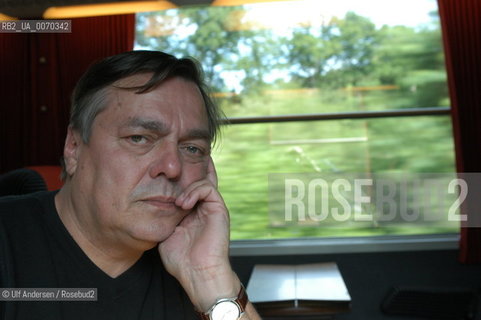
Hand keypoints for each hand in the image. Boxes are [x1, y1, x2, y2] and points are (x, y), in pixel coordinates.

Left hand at [158, 157, 237, 310]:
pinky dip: (195, 191)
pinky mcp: (219, 209)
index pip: (189, 188)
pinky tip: (184, 203)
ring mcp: (212, 208)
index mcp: (192, 213)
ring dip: (187, 187)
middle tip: (176, 159)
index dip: (180, 176)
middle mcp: (204, 208)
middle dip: (189, 167)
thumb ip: (164, 218)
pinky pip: (208, 188)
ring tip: (178, 203)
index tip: (166, 167)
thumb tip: (152, 207)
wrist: (198, 273)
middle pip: (200, 178)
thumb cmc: (182, 260)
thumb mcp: (166, 234)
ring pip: (203, 180)